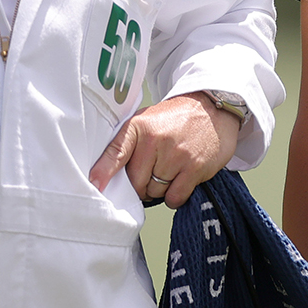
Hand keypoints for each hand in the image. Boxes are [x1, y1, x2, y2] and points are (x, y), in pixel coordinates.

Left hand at [87, 92, 239, 208]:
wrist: (212, 109)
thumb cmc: (175, 119)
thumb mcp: (147, 120)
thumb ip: (128, 143)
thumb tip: (106, 177)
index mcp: (139, 126)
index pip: (116, 152)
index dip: (103, 171)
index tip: (94, 185)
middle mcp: (156, 140)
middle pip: (135, 182)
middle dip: (141, 185)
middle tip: (153, 171)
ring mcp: (176, 155)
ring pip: (155, 192)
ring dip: (160, 189)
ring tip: (171, 169)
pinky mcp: (194, 168)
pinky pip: (174, 197)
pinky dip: (175, 196)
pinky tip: (181, 179)